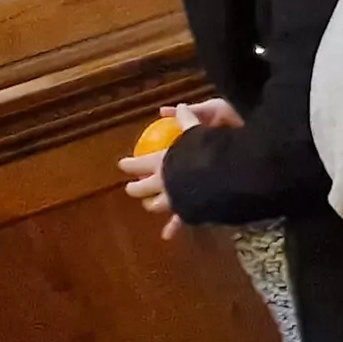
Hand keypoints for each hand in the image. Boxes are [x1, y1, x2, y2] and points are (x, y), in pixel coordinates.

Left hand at [115, 100, 239, 237]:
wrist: (220, 178)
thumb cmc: (208, 151)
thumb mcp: (198, 131)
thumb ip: (188, 120)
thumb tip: (180, 106)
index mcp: (161, 163)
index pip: (138, 164)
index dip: (129, 165)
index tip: (122, 165)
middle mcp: (162, 183)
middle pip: (141, 188)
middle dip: (135, 189)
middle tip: (131, 188)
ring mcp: (173, 199)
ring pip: (157, 205)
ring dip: (152, 205)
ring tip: (151, 205)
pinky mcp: (186, 211)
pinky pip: (178, 221)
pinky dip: (172, 228)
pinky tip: (166, 235)